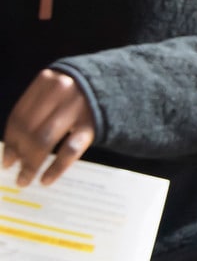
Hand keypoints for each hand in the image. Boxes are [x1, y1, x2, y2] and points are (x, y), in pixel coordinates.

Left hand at [2, 70, 94, 186]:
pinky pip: (70, 149)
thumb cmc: (80, 91)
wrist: (120, 83)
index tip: (6, 160)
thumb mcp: (57, 89)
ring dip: (31, 164)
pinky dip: (56, 167)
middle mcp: (61, 92)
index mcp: (47, 81)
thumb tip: (13, 148)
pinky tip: (46, 179)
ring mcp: (79, 107)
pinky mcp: (93, 123)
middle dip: (19, 154)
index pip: (19, 116)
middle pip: (30, 130)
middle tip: (14, 171)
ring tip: (25, 179)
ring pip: (45, 141)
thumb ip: (37, 110)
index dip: (10, 141)